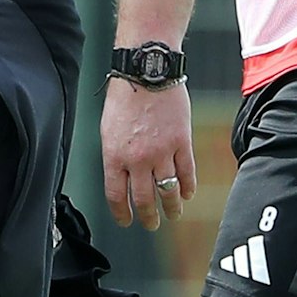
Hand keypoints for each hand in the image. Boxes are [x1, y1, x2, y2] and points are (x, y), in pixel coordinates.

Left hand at [101, 76, 196, 230]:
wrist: (146, 72)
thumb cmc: (125, 96)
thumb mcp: (108, 129)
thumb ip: (115, 155)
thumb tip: (121, 176)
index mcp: (115, 156)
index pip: (117, 196)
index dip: (121, 213)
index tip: (126, 220)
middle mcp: (138, 159)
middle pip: (144, 200)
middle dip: (147, 217)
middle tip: (151, 224)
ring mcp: (162, 152)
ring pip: (168, 191)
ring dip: (171, 207)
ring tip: (173, 214)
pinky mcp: (182, 143)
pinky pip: (187, 173)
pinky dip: (188, 187)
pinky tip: (187, 194)